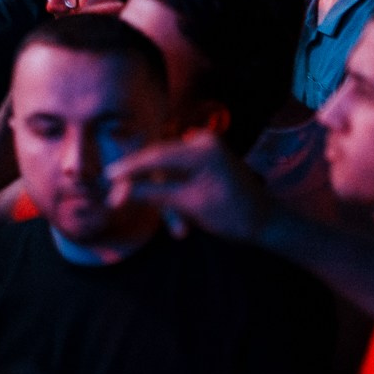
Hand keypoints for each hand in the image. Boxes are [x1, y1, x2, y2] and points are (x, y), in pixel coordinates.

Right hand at [104, 131, 273, 242]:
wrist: (267, 223)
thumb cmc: (232, 215)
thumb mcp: (188, 206)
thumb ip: (152, 194)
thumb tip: (117, 193)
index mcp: (201, 149)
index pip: (155, 156)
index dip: (128, 168)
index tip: (106, 177)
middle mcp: (202, 142)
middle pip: (159, 163)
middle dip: (146, 189)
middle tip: (120, 204)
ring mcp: (205, 151)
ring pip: (169, 174)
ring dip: (168, 201)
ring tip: (180, 231)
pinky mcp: (206, 161)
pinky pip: (181, 176)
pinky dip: (178, 197)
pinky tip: (185, 224)